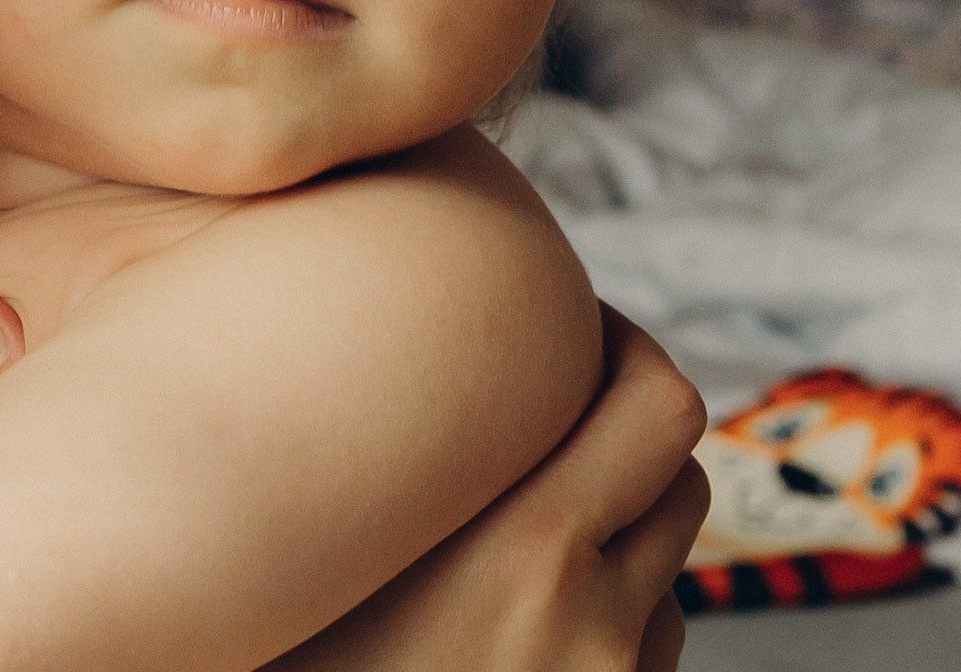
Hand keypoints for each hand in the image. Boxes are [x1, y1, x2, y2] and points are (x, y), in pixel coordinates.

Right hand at [262, 306, 708, 671]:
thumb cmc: (282, 653)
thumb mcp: (313, 549)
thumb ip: (365, 468)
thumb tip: (361, 374)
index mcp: (513, 547)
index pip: (655, 401)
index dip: (620, 345)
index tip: (560, 322)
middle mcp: (583, 612)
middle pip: (678, 465)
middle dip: (625, 424)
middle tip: (555, 400)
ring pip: (664, 559)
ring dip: (615, 524)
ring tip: (511, 521)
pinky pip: (647, 644)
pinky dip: (609, 613)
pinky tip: (516, 616)